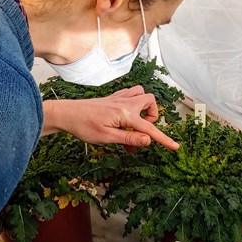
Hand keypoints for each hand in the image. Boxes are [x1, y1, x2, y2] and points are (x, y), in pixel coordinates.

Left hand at [43, 85, 178, 150]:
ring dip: (144, 107)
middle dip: (152, 116)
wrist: (66, 114)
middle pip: (150, 101)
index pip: (149, 128)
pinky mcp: (113, 98)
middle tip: (141, 131)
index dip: (163, 139)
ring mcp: (118, 98)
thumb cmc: (83, 126)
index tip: (175, 147)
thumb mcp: (106, 137)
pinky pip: (131, 95)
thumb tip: (148, 140)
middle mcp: (124, 102)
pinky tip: (125, 118)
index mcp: (124, 113)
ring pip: (141, 94)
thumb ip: (129, 137)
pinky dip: (134, 105)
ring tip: (134, 124)